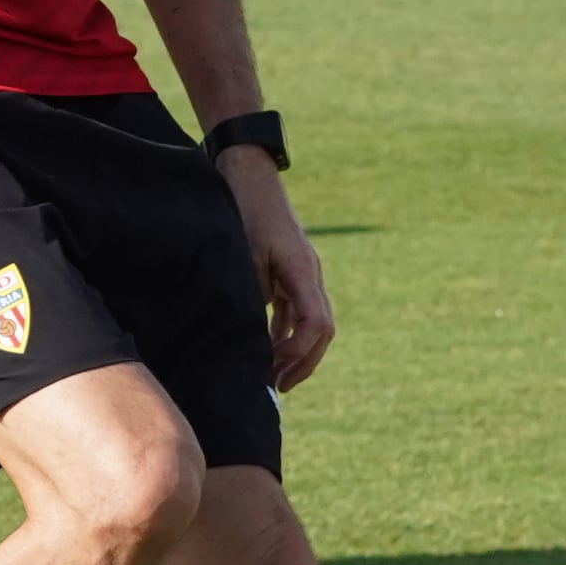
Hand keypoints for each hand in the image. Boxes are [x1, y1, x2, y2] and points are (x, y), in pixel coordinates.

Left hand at [222, 149, 334, 389]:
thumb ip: (254, 294)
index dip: (300, 353)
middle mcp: (310, 274)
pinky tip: (269, 350)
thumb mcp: (244, 256)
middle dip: (303, 362)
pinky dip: (286, 333)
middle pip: (322, 330)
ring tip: (273, 376)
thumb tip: (255, 336)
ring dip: (295, 351)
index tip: (277, 371)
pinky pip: (297, 311)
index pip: (316, 323)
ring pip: (312, 323)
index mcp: (302, 271)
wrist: (250, 177)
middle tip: (278, 387)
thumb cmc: (246, 213)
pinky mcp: (291, 272)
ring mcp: (302, 274)